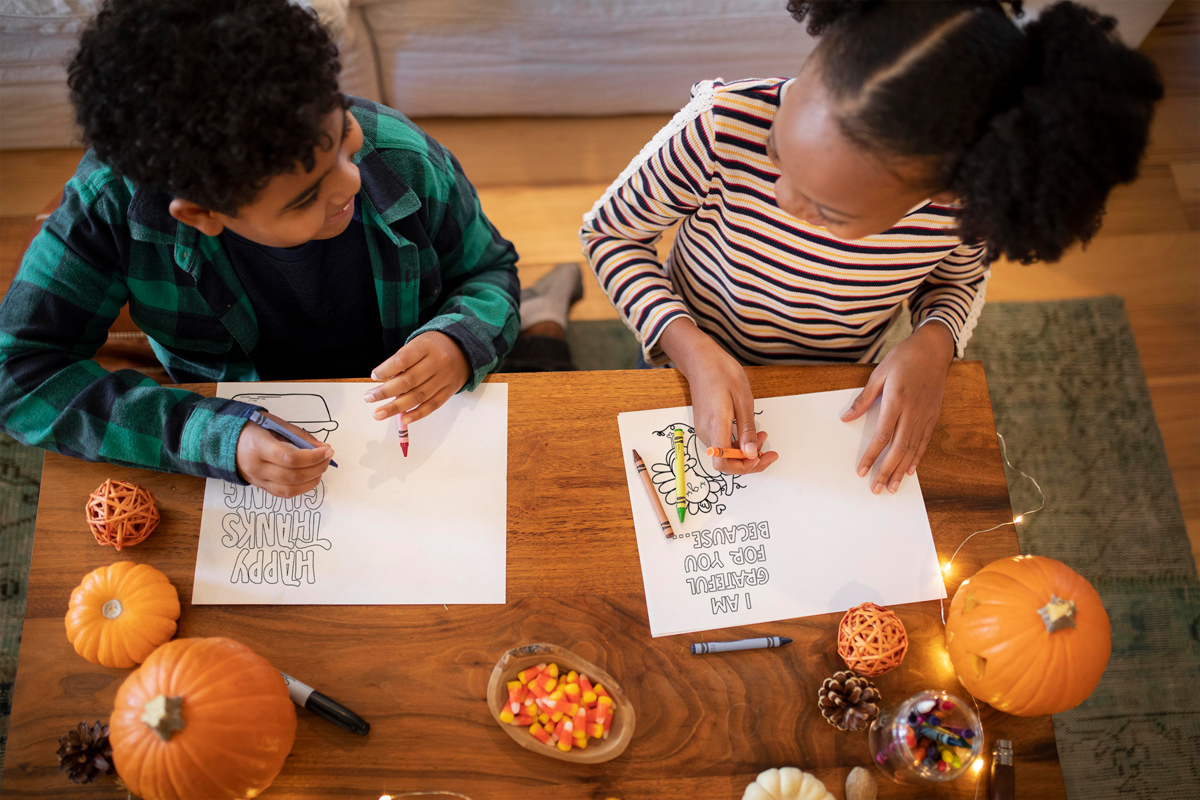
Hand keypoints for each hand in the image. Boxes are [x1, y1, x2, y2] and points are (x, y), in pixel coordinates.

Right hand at [235, 413, 333, 497]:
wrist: (225, 440)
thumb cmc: (252, 428)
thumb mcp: (275, 423)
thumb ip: (300, 436)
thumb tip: (323, 448)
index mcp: (258, 447)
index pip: (290, 458)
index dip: (312, 457)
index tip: (327, 450)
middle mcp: (256, 467)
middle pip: (292, 476)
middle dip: (316, 468)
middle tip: (327, 458)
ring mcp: (257, 480)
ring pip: (289, 490)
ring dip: (311, 481)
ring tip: (320, 468)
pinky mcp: (260, 487)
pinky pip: (284, 493)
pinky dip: (301, 488)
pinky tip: (310, 477)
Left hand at [363, 331, 469, 424]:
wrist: (464, 349)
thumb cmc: (433, 347)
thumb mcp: (418, 344)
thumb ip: (403, 361)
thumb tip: (385, 383)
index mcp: (426, 347)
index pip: (403, 360)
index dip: (386, 370)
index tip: (374, 377)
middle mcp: (437, 362)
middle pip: (409, 381)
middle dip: (386, 392)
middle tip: (368, 398)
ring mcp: (444, 378)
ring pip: (419, 396)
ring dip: (396, 407)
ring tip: (379, 413)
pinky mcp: (449, 391)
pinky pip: (432, 405)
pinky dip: (417, 414)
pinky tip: (403, 419)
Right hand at [660, 319, 778, 475]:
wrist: (701, 359)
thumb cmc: (722, 373)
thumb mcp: (743, 400)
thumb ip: (746, 430)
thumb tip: (752, 455)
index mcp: (715, 426)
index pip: (723, 464)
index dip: (744, 467)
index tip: (761, 457)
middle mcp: (706, 432)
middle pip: (726, 461)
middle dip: (750, 460)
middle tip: (770, 448)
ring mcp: (704, 430)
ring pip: (725, 454)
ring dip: (745, 451)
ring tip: (762, 435)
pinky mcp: (706, 426)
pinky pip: (722, 443)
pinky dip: (737, 443)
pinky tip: (749, 431)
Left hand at [842, 320, 955, 492]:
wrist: (933, 349)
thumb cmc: (904, 358)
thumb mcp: (879, 374)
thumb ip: (863, 399)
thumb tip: (847, 417)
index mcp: (896, 400)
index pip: (882, 436)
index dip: (871, 456)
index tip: (862, 471)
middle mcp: (912, 411)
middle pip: (898, 448)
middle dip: (887, 470)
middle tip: (877, 488)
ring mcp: (925, 415)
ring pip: (913, 448)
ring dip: (902, 469)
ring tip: (893, 486)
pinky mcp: (933, 415)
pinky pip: (924, 441)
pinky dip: (917, 457)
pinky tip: (910, 470)